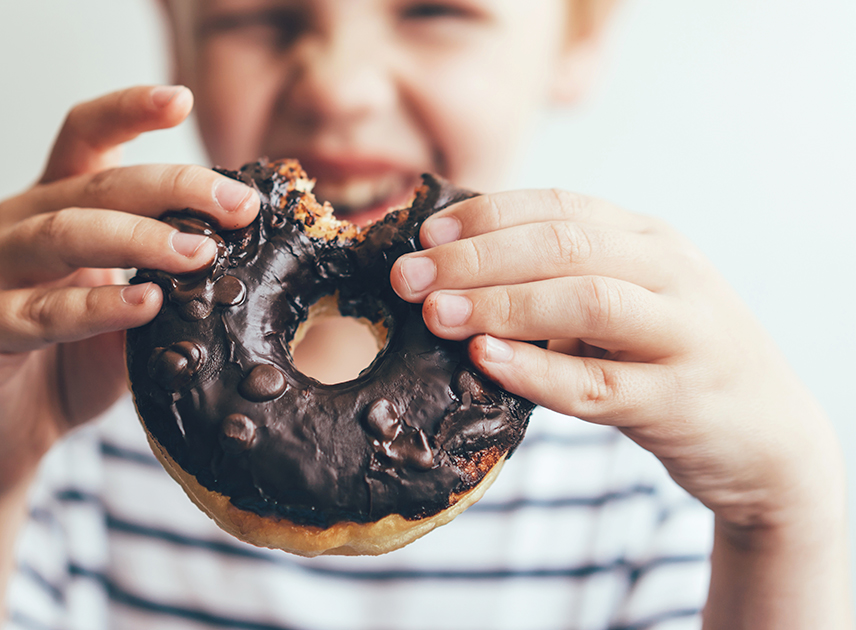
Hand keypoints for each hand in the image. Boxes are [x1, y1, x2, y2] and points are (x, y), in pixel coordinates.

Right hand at [0, 85, 259, 497]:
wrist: (3, 439)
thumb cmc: (70, 366)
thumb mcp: (131, 314)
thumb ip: (166, 280)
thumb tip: (243, 255)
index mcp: (52, 205)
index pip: (85, 137)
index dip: (127, 110)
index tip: (180, 98)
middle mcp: (15, 225)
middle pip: (92, 182)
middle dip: (173, 187)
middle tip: (236, 204)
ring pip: (63, 233)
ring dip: (139, 239)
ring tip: (201, 252)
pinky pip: (41, 311)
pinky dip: (98, 306)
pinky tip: (146, 304)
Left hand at [390, 189, 842, 532]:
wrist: (766, 435)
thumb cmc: (666, 360)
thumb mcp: (624, 302)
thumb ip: (557, 280)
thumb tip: (447, 271)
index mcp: (649, 239)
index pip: (559, 206)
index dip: (484, 216)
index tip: (423, 235)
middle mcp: (671, 273)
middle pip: (563, 245)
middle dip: (474, 257)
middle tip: (407, 279)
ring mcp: (683, 334)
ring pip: (585, 301)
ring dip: (500, 303)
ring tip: (436, 313)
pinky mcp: (680, 401)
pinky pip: (598, 384)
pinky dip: (536, 370)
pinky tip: (485, 360)